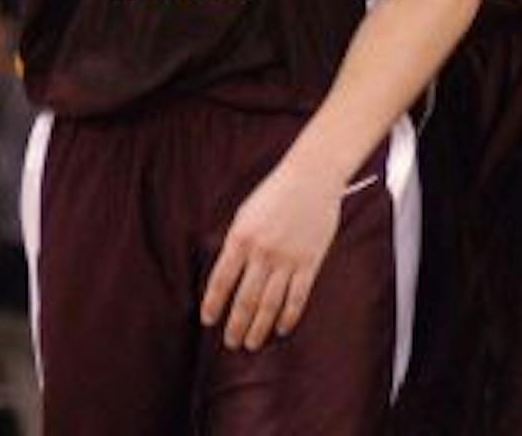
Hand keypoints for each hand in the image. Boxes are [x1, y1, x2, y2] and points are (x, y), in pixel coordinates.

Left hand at [200, 157, 345, 350]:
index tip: (208, 321)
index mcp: (241, 238)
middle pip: (246, 299)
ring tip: (251, 343)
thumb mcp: (245, 214)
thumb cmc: (275, 192)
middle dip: (236, 325)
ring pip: (270, 304)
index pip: (221, 281)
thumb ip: (236, 244)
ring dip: (259, 328)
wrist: (312, 176)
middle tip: (230, 342)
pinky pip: (297, 297)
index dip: (213, 304)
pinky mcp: (310, 262)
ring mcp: (288, 259)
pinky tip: (281, 329)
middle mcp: (263, 252)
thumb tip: (227, 276)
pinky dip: (288, 317)